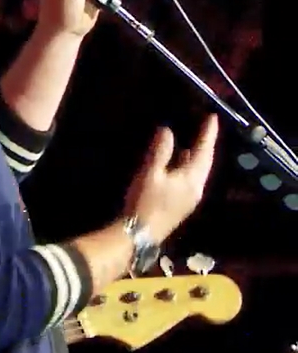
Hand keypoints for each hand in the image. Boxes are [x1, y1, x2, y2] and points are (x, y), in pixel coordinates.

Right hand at [125, 114, 218, 240]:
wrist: (140, 234)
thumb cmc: (145, 202)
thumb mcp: (150, 173)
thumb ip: (160, 151)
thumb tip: (168, 130)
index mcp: (192, 179)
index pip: (203, 151)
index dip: (208, 134)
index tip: (212, 117)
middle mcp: (196, 188)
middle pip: (205, 162)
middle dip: (206, 145)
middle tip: (206, 128)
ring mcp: (190, 198)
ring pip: (198, 171)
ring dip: (196, 155)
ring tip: (193, 141)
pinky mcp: (181, 204)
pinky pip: (190, 179)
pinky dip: (187, 166)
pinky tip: (178, 163)